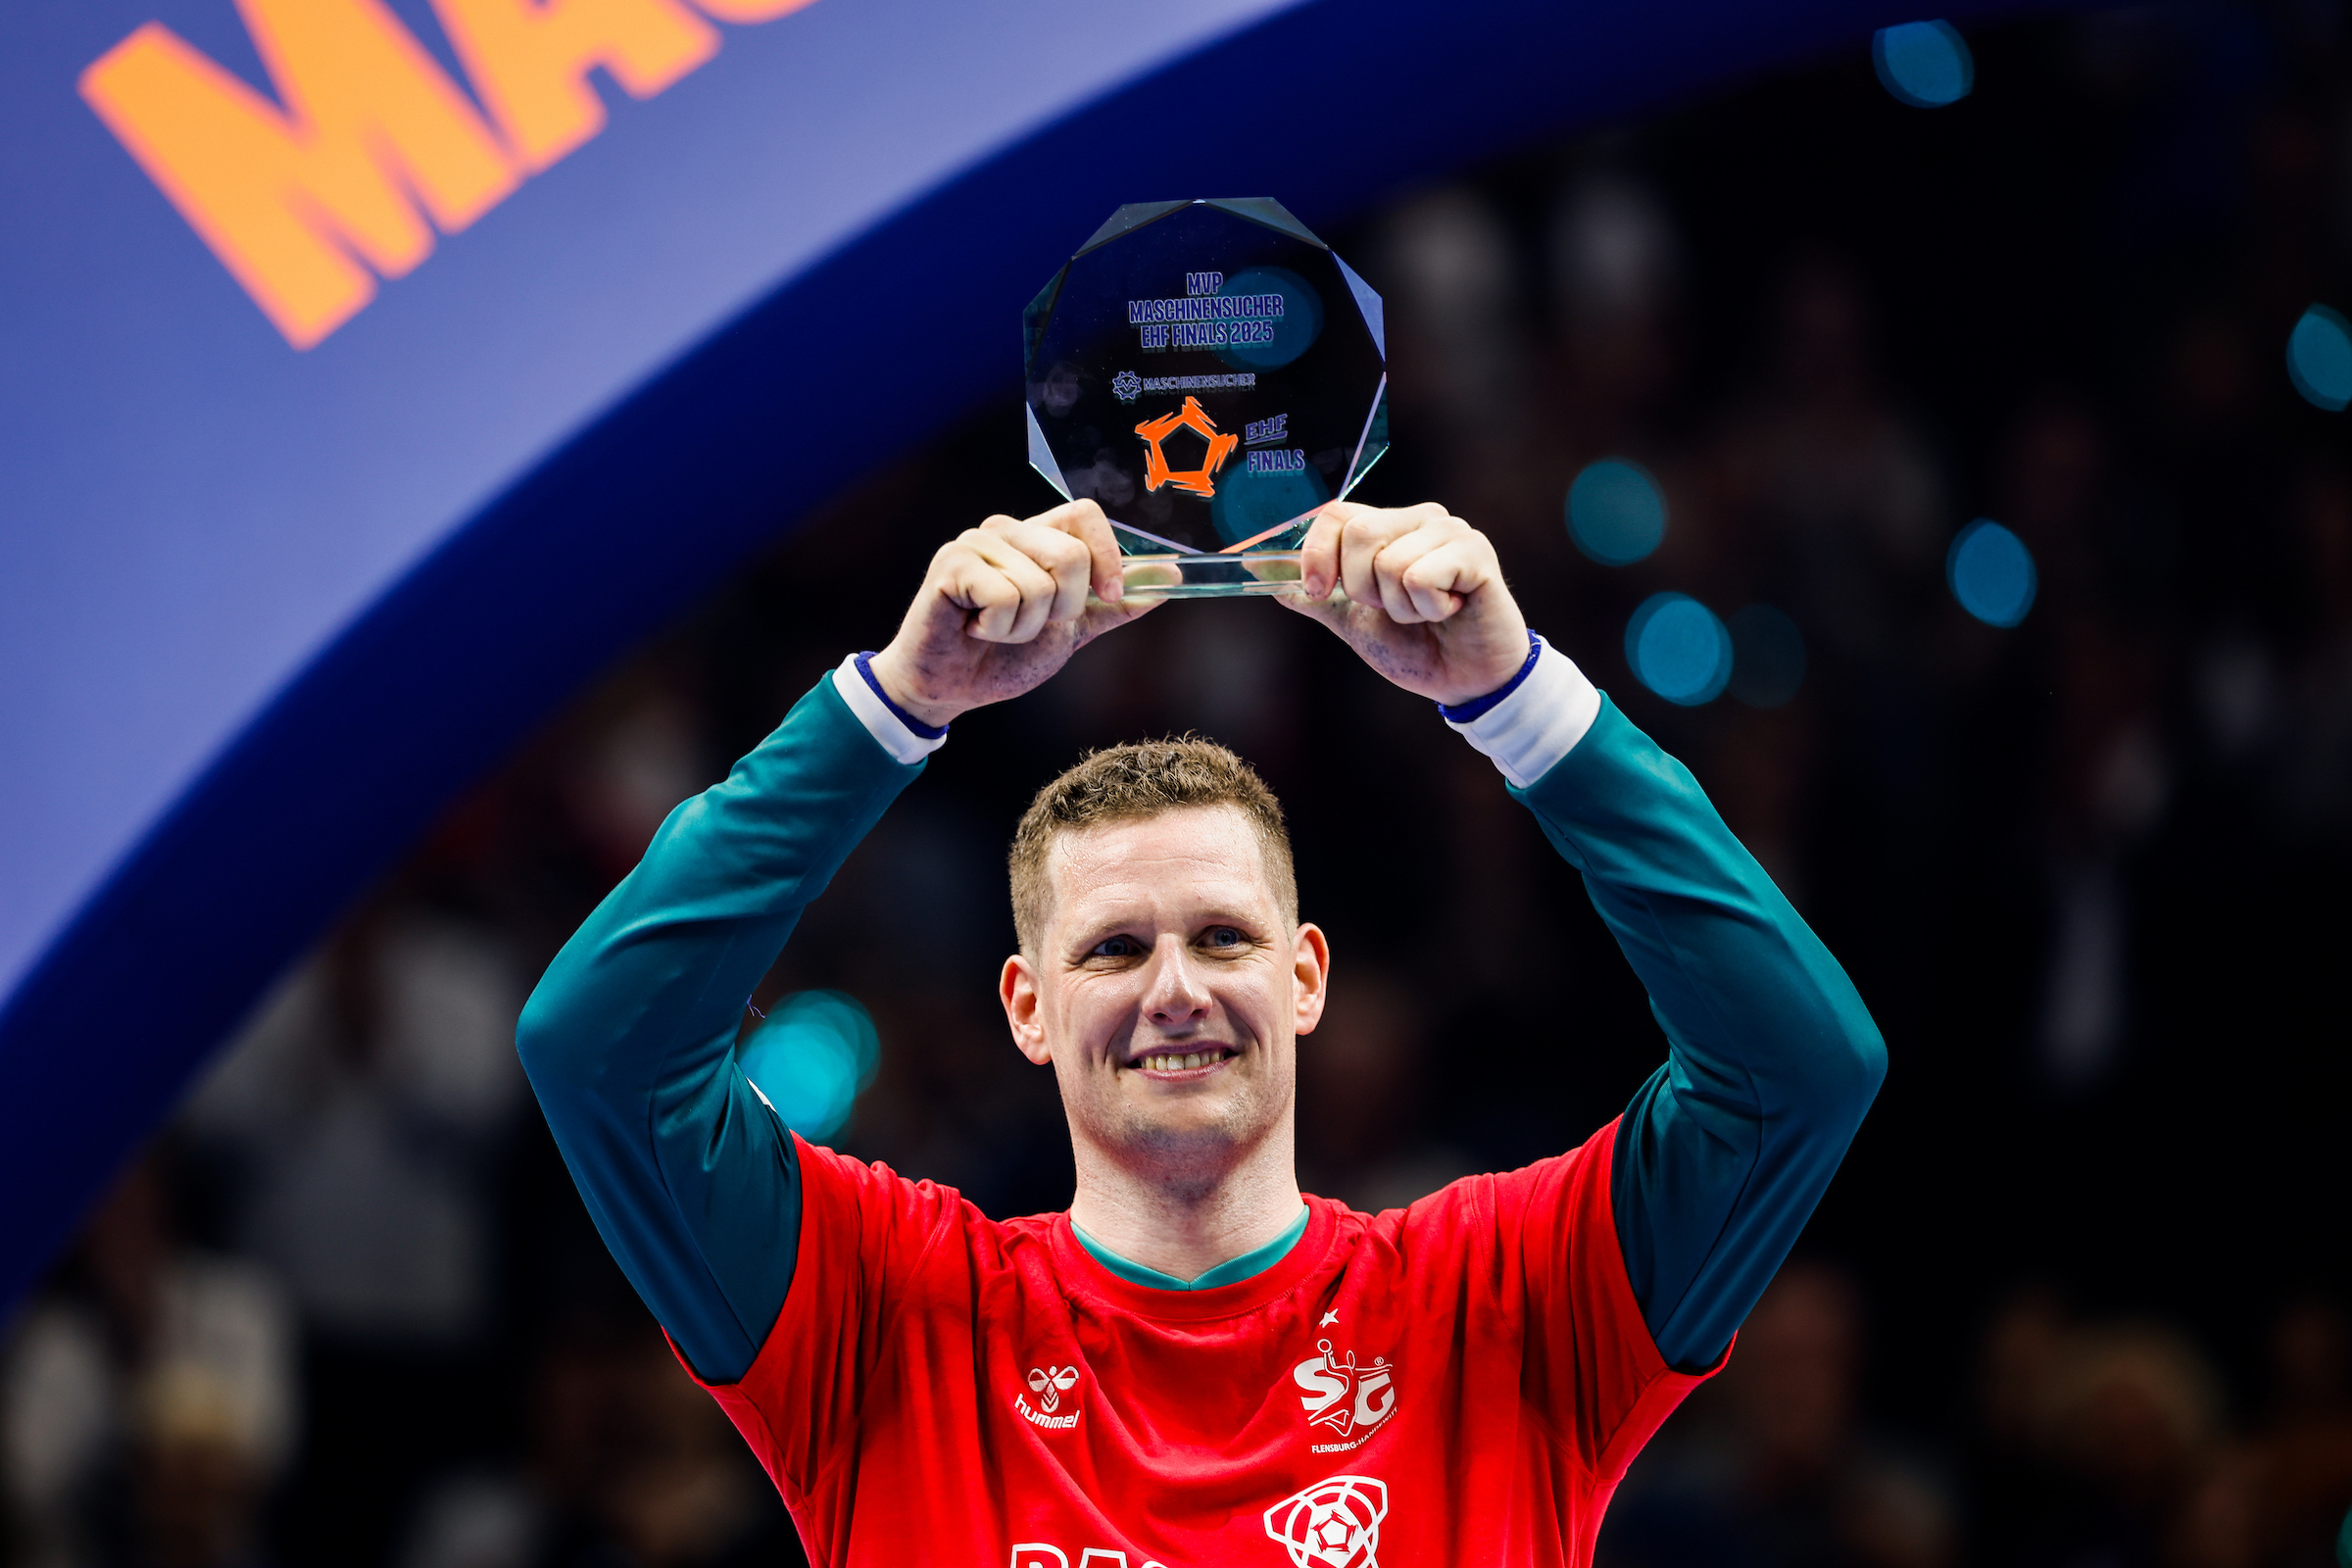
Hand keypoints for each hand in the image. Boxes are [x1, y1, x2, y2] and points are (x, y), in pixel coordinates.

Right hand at [867, 500, 1154, 726]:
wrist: (952, 689)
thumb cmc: (1003, 657)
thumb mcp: (1073, 632)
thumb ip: (1115, 606)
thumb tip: (1170, 578)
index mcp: (1038, 537)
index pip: (1085, 513)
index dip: (1107, 555)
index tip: (1108, 595)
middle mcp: (1007, 530)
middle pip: (1071, 554)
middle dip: (1064, 609)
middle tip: (1029, 625)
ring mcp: (976, 543)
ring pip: (1039, 585)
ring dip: (1023, 628)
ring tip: (994, 630)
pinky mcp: (951, 564)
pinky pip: (1004, 598)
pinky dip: (996, 629)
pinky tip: (972, 629)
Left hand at [1280, 502, 1529, 704]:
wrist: (1465, 681)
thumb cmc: (1416, 647)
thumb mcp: (1351, 620)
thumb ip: (1313, 594)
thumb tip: (1258, 568)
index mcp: (1389, 525)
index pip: (1335, 514)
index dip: (1317, 554)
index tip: (1319, 592)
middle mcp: (1421, 517)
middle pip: (1359, 533)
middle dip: (1363, 589)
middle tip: (1393, 610)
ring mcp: (1452, 531)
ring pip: (1390, 562)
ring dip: (1400, 608)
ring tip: (1426, 614)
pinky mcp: (1476, 552)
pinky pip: (1420, 577)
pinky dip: (1427, 609)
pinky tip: (1449, 612)